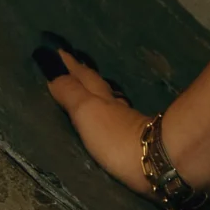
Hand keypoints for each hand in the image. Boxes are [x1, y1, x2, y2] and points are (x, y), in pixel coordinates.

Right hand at [34, 38, 151, 196]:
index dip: (71, 65)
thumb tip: (54, 74)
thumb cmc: (116, 135)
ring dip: (97, 92)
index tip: (60, 51)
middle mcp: (116, 106)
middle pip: (98, 85)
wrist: (156, 159)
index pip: (84, 77)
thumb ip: (72, 94)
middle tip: (73, 64)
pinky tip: (112, 117)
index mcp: (102, 98)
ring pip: (109, 100)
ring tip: (88, 89)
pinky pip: (117, 118)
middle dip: (84, 74)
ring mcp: (129, 122)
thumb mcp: (88, 112)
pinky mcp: (138, 139)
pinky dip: (109, 111)